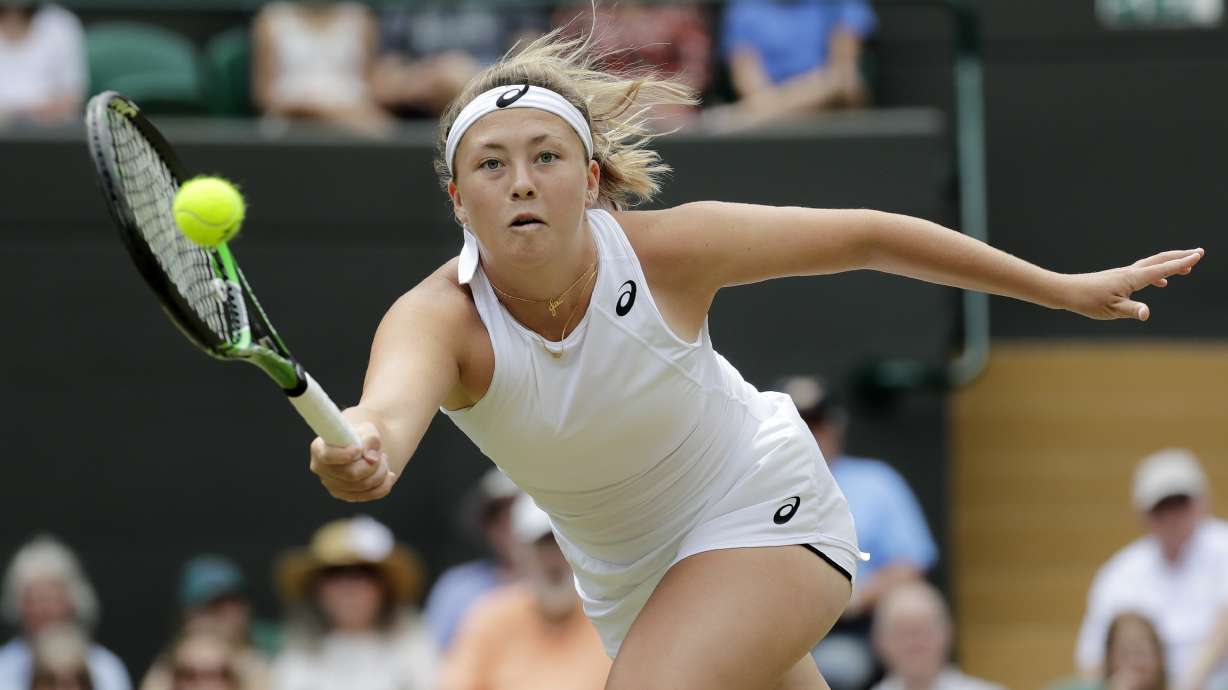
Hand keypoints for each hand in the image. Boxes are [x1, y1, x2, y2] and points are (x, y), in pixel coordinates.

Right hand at [309, 422, 395, 501]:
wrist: (362, 446)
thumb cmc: (360, 436)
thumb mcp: (366, 429)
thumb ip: (369, 438)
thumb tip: (371, 457)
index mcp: (319, 448)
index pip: (328, 456)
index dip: (345, 455)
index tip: (359, 449)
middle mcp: (321, 469)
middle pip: (350, 474)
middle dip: (372, 464)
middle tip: (380, 454)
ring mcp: (332, 484)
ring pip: (362, 486)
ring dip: (380, 472)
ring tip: (383, 460)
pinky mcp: (345, 495)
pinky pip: (368, 495)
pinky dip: (383, 485)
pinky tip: (389, 475)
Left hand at [1063, 248, 1203, 319]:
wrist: (1067, 292)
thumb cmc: (1088, 301)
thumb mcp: (1112, 310)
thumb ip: (1132, 311)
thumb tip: (1147, 314)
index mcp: (1132, 278)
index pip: (1162, 268)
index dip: (1182, 263)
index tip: (1199, 255)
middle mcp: (1129, 272)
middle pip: (1159, 260)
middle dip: (1179, 257)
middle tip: (1198, 254)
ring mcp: (1123, 274)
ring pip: (1151, 265)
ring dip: (1170, 265)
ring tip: (1186, 269)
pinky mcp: (1117, 278)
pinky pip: (1142, 273)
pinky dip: (1156, 274)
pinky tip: (1160, 283)